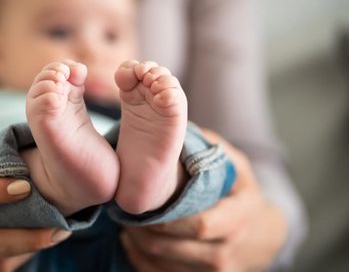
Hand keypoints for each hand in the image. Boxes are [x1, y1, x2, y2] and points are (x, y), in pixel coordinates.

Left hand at [120, 130, 287, 271]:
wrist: (264, 234)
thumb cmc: (242, 193)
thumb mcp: (237, 166)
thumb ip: (211, 147)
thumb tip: (176, 128)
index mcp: (237, 219)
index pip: (199, 226)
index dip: (166, 219)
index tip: (142, 203)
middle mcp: (226, 251)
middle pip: (172, 248)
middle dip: (142, 229)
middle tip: (122, 210)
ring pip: (163, 265)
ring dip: (137, 244)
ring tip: (123, 222)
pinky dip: (141, 260)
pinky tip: (130, 241)